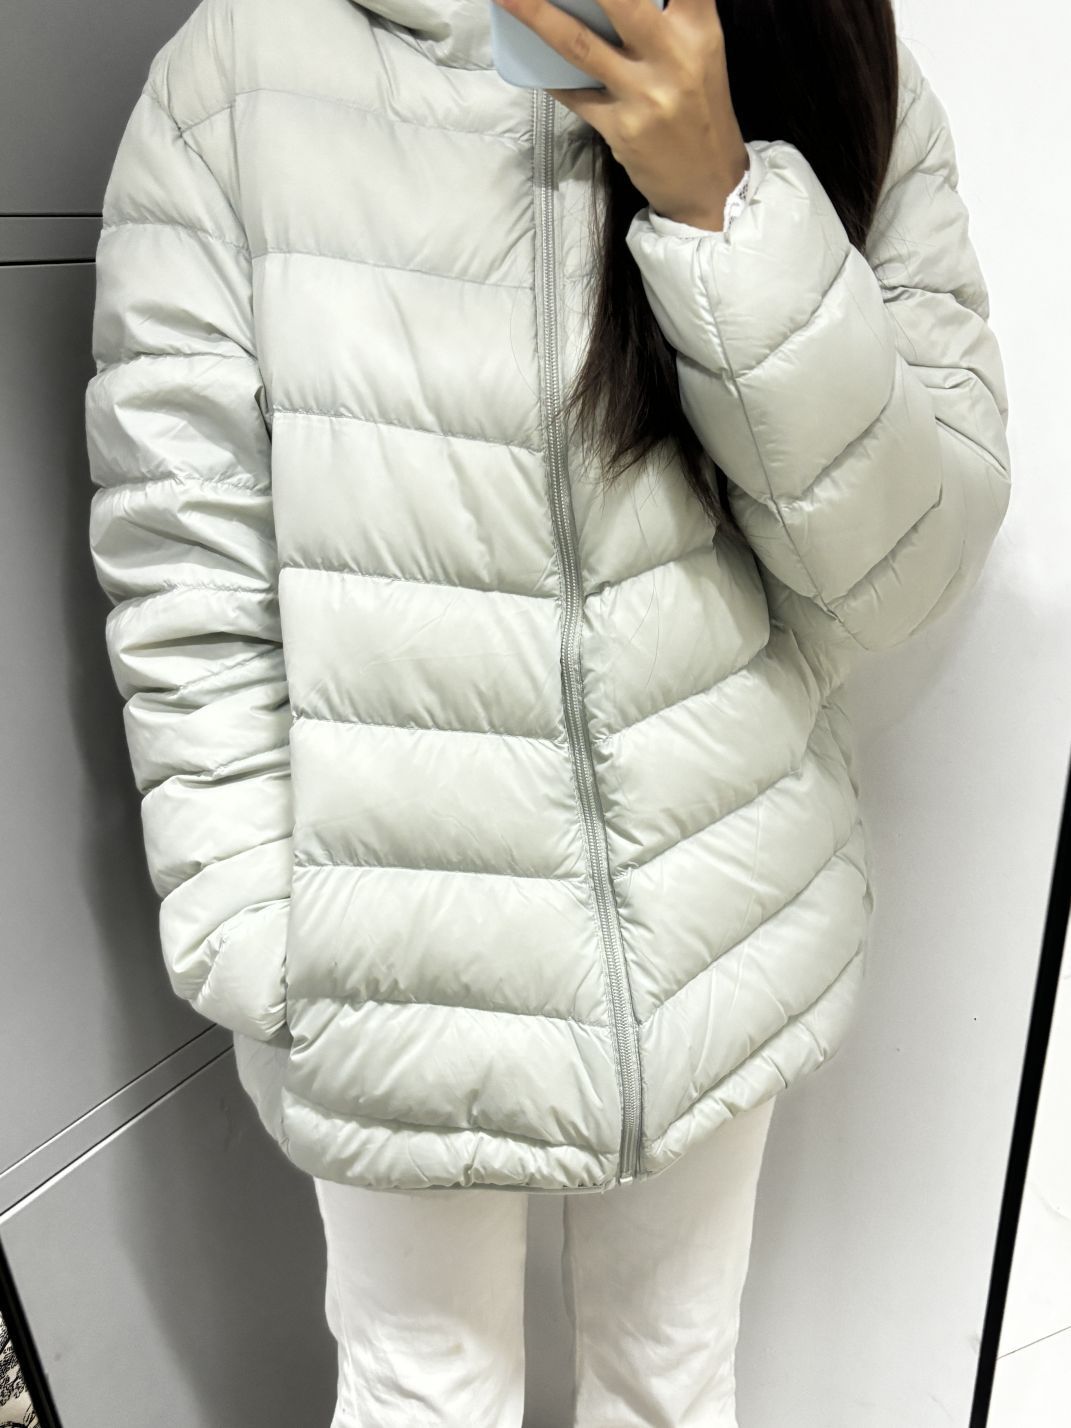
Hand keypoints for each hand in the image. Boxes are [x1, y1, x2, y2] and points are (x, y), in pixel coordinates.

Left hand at [491, 0, 747, 229]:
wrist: (709, 183)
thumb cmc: (700, 109)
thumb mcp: (699, 52)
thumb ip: (670, 16)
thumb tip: (609, 3)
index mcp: (698, 29)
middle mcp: (673, 56)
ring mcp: (643, 94)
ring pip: (578, 43)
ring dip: (535, 13)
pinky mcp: (620, 127)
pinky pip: (573, 93)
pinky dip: (549, 73)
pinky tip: (525, 50)